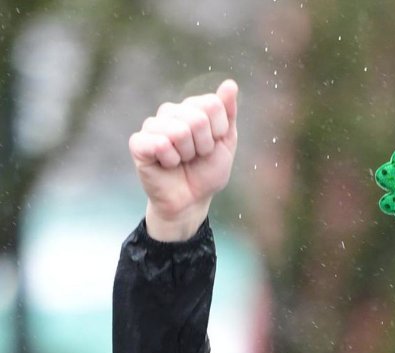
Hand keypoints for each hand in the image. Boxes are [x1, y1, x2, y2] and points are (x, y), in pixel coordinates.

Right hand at [129, 79, 238, 241]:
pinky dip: (170, 160)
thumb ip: (228, 114)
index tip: (212, 146)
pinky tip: (166, 164)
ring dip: (187, 155)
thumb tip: (230, 84)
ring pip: (179, 131)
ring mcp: (152, 126)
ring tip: (181, 161)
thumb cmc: (207, 172)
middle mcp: (170, 112)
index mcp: (191, 108)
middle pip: (197, 118)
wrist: (191, 201)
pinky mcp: (139, 143)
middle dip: (204, 145)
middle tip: (195, 156)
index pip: (212, 105)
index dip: (218, 132)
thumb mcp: (226, 143)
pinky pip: (160, 144)